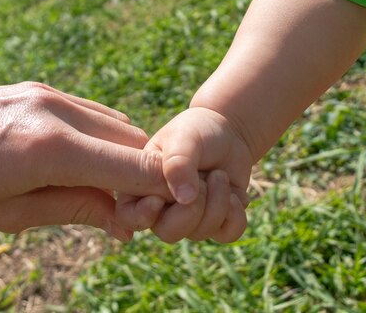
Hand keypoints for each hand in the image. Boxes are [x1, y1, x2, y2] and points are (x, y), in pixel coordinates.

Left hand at [0, 82, 169, 240]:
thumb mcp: (9, 214)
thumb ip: (75, 210)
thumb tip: (124, 223)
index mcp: (49, 149)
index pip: (132, 167)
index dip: (162, 190)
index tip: (173, 212)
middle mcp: (56, 111)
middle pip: (132, 141)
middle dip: (143, 176)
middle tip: (130, 212)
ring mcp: (47, 94)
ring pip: (113, 124)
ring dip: (122, 156)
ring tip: (103, 191)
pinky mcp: (36, 88)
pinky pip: (87, 113)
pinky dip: (98, 139)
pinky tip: (81, 162)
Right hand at [116, 107, 252, 242]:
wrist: (227, 133)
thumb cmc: (195, 131)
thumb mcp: (184, 140)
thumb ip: (178, 164)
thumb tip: (184, 200)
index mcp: (140, 187)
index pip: (129, 217)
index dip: (143, 215)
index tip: (160, 197)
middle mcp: (161, 209)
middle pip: (169, 233)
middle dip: (192, 207)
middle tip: (203, 178)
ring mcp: (189, 220)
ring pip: (201, 233)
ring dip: (218, 201)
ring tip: (219, 175)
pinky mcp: (216, 223)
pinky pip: (227, 234)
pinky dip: (236, 215)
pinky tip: (234, 195)